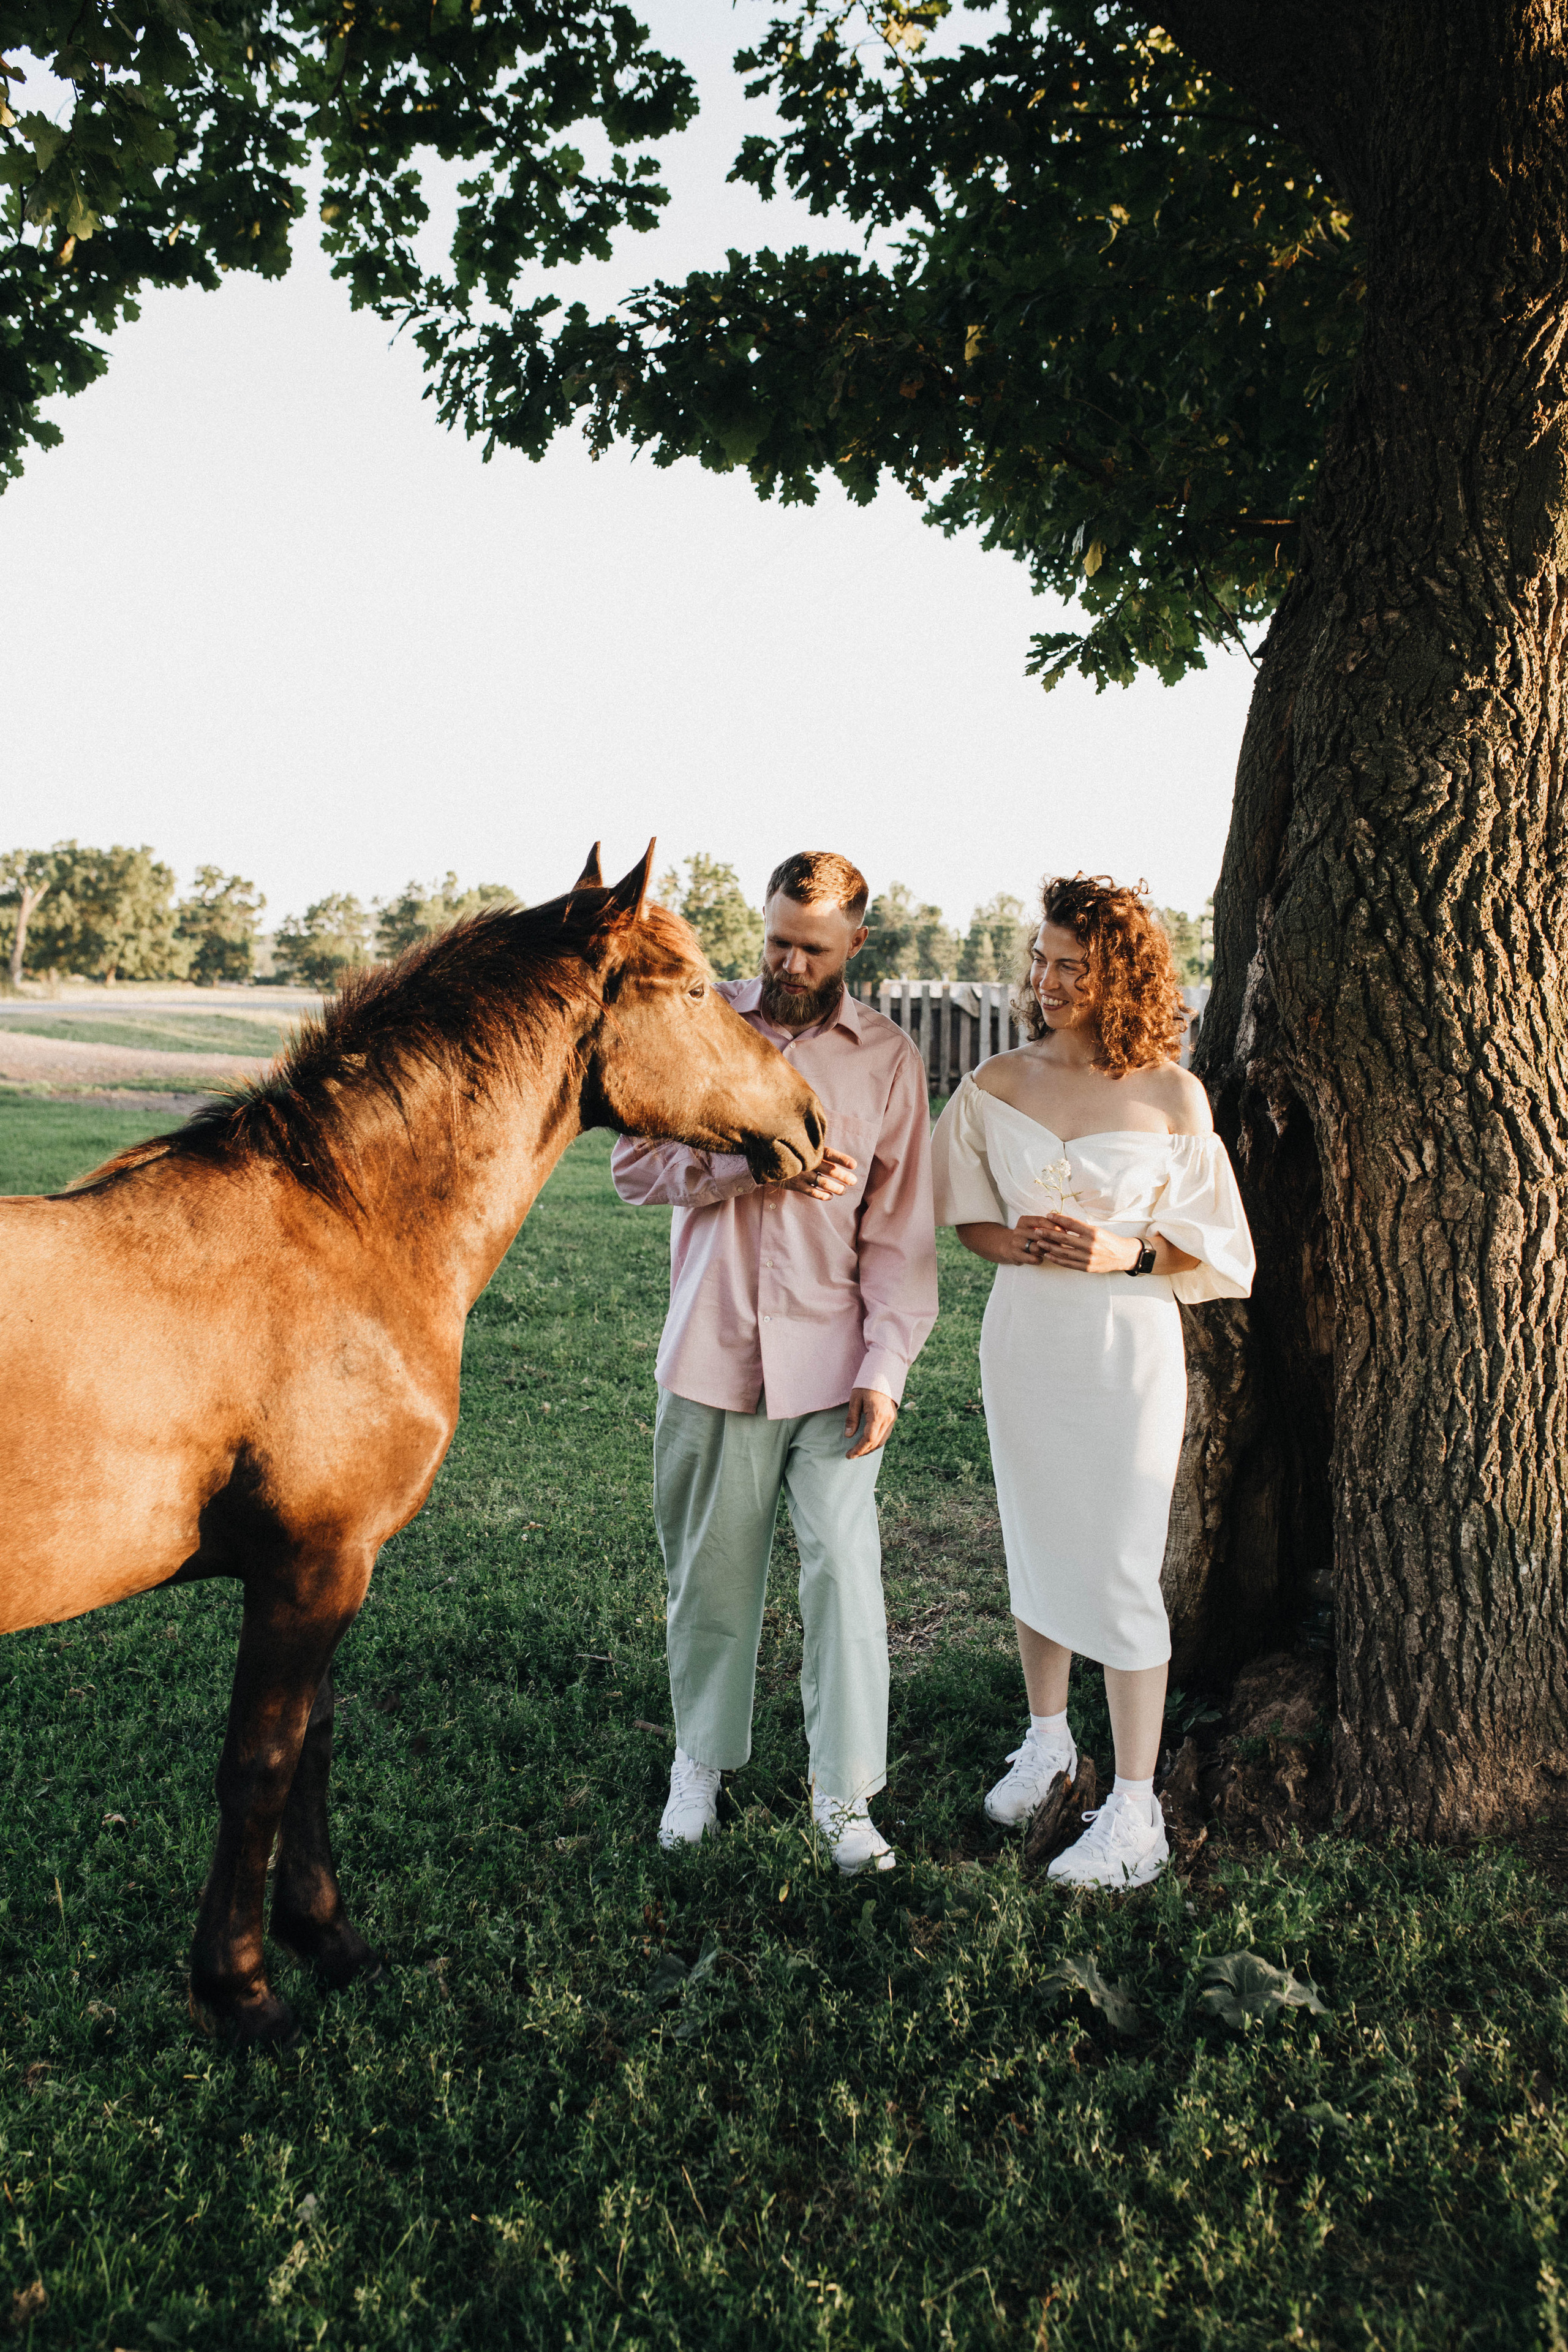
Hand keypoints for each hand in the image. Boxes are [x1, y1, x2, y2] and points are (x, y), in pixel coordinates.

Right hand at [772, 1146, 857, 1201]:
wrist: (766, 1160)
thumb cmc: (789, 1153)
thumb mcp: (801, 1147)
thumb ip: (816, 1150)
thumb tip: (834, 1155)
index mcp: (811, 1151)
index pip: (830, 1154)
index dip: (842, 1159)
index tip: (854, 1165)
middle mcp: (807, 1162)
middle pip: (829, 1170)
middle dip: (843, 1176)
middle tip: (854, 1181)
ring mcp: (801, 1174)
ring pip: (823, 1183)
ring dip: (835, 1188)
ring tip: (843, 1191)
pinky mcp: (795, 1185)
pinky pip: (812, 1192)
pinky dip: (822, 1195)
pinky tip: (830, 1197)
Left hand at [844, 1386, 897, 1458]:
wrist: (884, 1373)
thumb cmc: (867, 1385)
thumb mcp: (855, 1399)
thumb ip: (852, 1418)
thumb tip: (848, 1435)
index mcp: (877, 1415)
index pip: (868, 1439)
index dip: (858, 1449)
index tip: (849, 1455)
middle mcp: (887, 1419)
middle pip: (876, 1443)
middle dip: (863, 1451)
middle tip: (851, 1455)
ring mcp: (892, 1419)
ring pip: (882, 1440)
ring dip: (870, 1448)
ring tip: (859, 1451)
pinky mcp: (893, 1417)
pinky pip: (886, 1434)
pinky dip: (877, 1441)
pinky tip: (868, 1442)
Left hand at [1018, 1213, 1142, 1273]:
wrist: (1123, 1255)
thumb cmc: (1109, 1240)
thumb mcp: (1097, 1230)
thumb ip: (1080, 1228)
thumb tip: (1062, 1222)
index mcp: (1092, 1232)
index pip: (1071, 1223)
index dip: (1058, 1219)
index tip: (1048, 1215)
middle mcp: (1089, 1245)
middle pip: (1063, 1238)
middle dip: (1048, 1233)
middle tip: (1038, 1230)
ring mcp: (1087, 1257)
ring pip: (1063, 1251)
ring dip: (1049, 1247)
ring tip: (1039, 1242)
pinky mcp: (1086, 1267)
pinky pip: (1067, 1263)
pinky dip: (1056, 1259)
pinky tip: (1049, 1255)